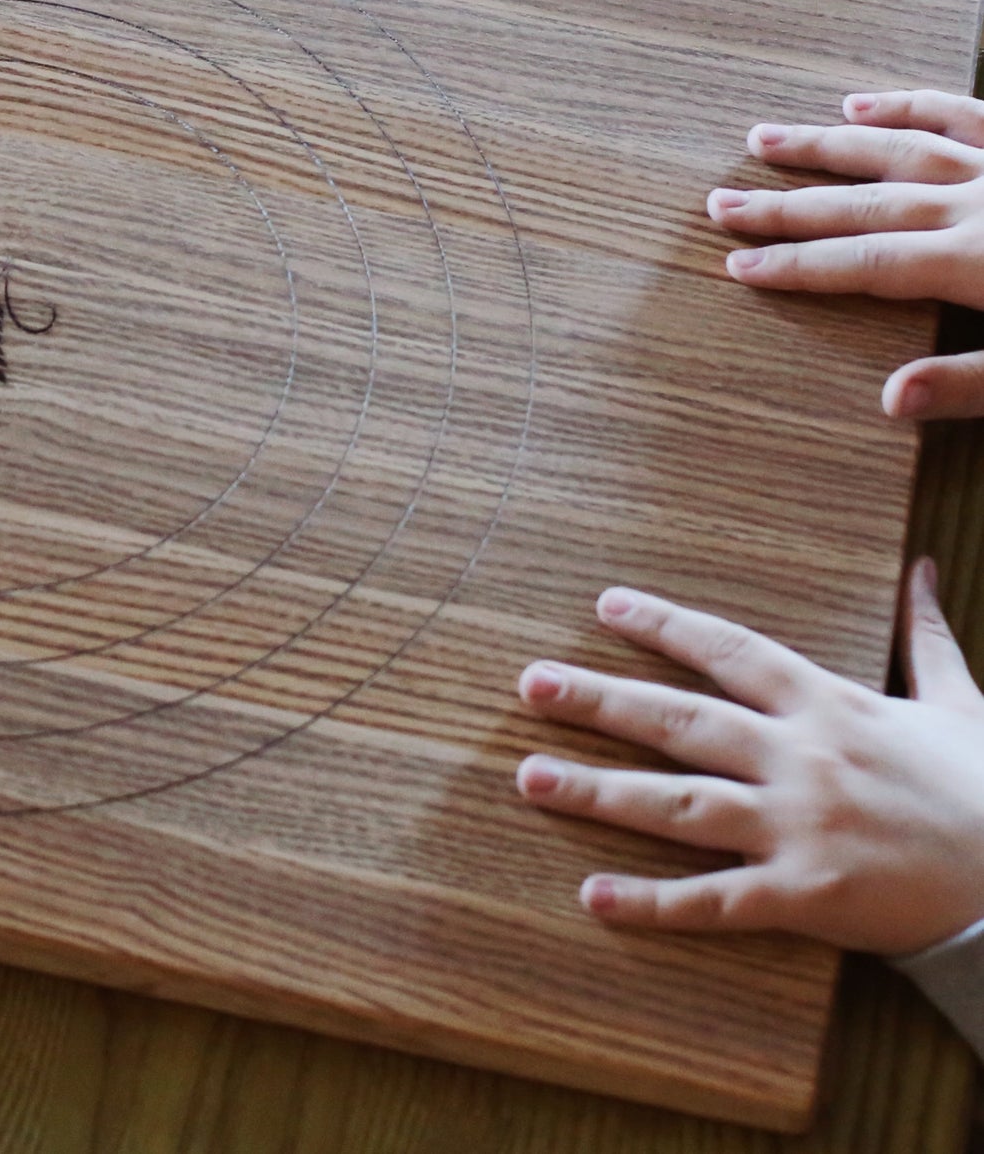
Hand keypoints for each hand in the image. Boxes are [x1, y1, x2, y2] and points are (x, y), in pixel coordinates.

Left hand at [515, 565, 983, 954]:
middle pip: (680, 721)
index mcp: (831, 706)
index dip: (665, 627)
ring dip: (599, 791)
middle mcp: (802, 760)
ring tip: (530, 778)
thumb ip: (926, 638)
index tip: (604, 606)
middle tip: (528, 686)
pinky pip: (717, 898)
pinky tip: (594, 894)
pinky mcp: (807, 895)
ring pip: (679, 804)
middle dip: (599, 701)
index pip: (730, 651)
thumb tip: (921, 568)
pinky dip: (653, 901)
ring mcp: (799, 828)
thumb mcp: (961, 705)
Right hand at [707, 89, 983, 417]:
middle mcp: (975, 204)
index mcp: (976, 263)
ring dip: (825, 146)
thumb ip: (973, 381)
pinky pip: (960, 112)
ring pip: (896, 147)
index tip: (737, 267)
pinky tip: (860, 103)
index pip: (865, 264)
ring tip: (764, 138)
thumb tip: (891, 400)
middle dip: (785, 206)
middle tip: (721, 201)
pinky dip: (908, 105)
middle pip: (861, 204)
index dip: (797, 267)